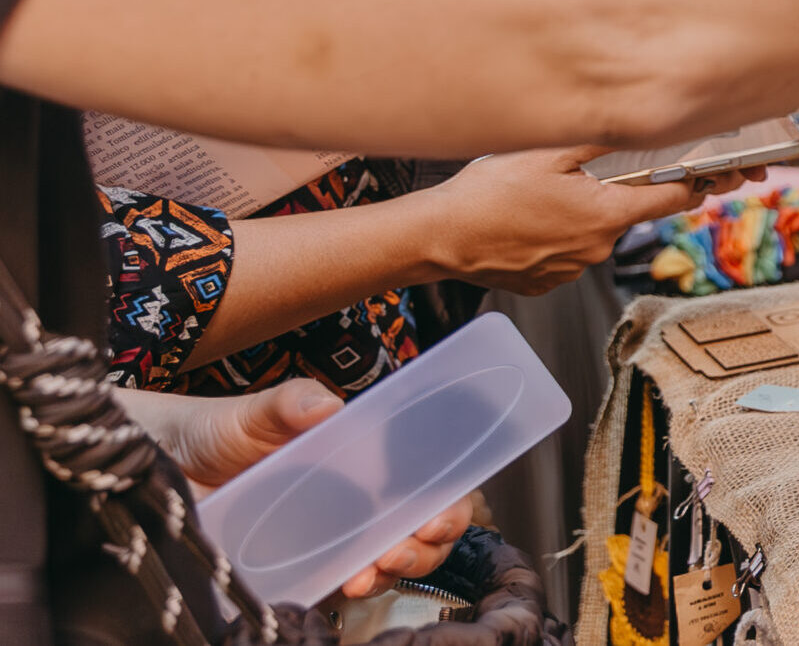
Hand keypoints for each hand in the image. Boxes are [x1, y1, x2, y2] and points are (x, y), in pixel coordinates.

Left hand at [130, 379, 471, 598]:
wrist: (155, 471)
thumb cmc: (213, 432)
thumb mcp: (253, 412)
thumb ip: (288, 404)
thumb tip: (326, 405)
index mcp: (362, 457)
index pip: (428, 479)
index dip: (449, 497)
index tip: (439, 509)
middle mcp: (358, 501)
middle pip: (422, 527)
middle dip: (431, 540)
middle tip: (414, 540)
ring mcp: (331, 539)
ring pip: (391, 561)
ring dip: (400, 567)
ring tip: (378, 565)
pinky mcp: (299, 570)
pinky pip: (341, 586)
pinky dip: (355, 589)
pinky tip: (346, 585)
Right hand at [418, 145, 707, 294]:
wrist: (439, 239)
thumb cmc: (486, 195)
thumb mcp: (547, 151)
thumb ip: (599, 138)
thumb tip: (635, 122)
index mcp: (607, 215)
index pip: (671, 200)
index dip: (690, 183)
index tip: (704, 175)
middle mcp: (596, 248)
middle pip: (624, 213)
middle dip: (609, 192)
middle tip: (572, 174)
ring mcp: (571, 270)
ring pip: (591, 233)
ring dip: (578, 215)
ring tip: (538, 198)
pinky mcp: (546, 282)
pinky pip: (564, 252)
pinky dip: (554, 236)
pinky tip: (526, 220)